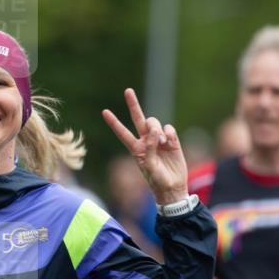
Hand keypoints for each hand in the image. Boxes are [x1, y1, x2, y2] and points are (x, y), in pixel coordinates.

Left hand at [102, 89, 188, 204]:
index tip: (104, 112)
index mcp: (136, 148)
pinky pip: (169, 128)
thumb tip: (154, 131)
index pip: (122, 133)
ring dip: (157, 129)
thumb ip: (150, 149)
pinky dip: (169, 133)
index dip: (114, 122)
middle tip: (128, 91)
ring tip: (162, 142)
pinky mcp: (172, 141)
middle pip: (138, 118)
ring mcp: (158, 139)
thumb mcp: (150, 167)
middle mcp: (146, 141)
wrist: (173, 187)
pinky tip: (170, 143)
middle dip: (133, 104)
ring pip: (154, 123)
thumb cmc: (158, 181)